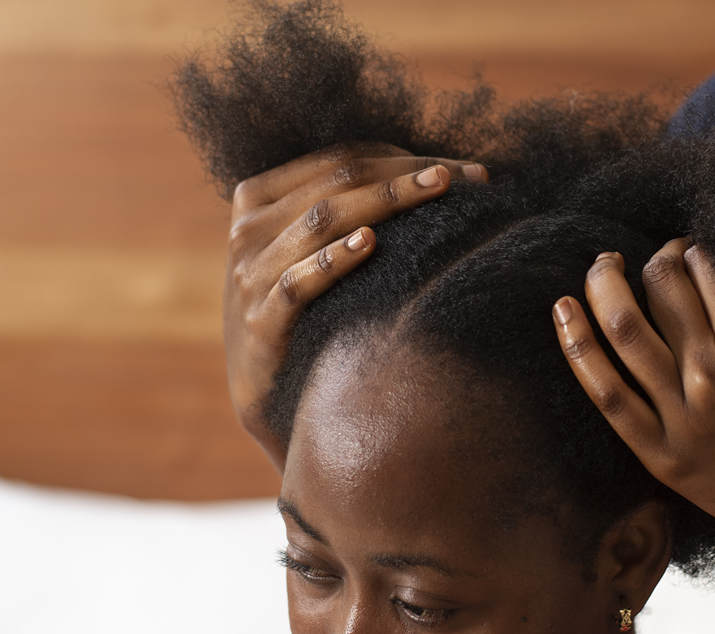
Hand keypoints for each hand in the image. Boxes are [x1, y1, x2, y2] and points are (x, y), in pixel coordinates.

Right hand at [226, 144, 486, 471]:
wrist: (270, 393)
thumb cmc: (309, 311)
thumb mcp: (313, 250)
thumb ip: (353, 209)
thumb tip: (442, 174)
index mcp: (259, 197)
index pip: (341, 160)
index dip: (404, 158)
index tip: (465, 172)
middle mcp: (249, 229)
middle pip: (337, 181)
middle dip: (405, 175)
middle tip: (461, 178)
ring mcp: (249, 274)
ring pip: (321, 219)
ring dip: (384, 201)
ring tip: (435, 192)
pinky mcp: (259, 321)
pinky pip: (297, 282)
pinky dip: (333, 260)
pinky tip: (372, 245)